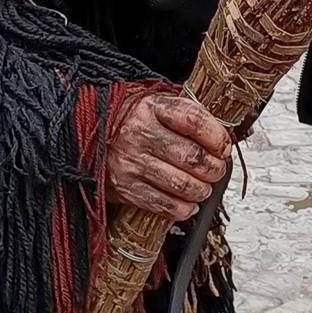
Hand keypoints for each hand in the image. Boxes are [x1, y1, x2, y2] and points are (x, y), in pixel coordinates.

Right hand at [109, 89, 230, 220]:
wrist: (88, 133)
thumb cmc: (130, 120)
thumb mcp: (156, 105)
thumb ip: (187, 117)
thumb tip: (221, 141)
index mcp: (151, 108)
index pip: (194, 121)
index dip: (217, 137)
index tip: (223, 146)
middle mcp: (139, 134)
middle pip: (192, 158)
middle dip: (214, 168)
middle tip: (216, 169)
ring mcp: (131, 163)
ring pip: (183, 185)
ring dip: (202, 190)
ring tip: (203, 186)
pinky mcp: (125, 188)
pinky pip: (165, 205)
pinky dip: (183, 208)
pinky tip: (187, 202)